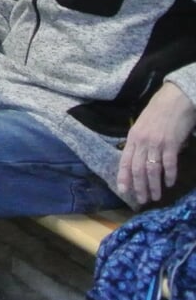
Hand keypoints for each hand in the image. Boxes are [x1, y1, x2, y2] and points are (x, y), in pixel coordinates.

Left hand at [118, 86, 195, 203]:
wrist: (176, 99)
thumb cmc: (159, 111)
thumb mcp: (143, 125)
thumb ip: (140, 142)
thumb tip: (141, 160)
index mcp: (133, 137)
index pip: (124, 161)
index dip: (123, 177)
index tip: (124, 191)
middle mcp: (142, 141)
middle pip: (137, 169)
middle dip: (139, 186)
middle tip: (142, 200)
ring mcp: (156, 143)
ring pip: (151, 170)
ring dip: (153, 185)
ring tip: (155, 196)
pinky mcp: (171, 143)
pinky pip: (168, 164)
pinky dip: (169, 175)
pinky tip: (169, 184)